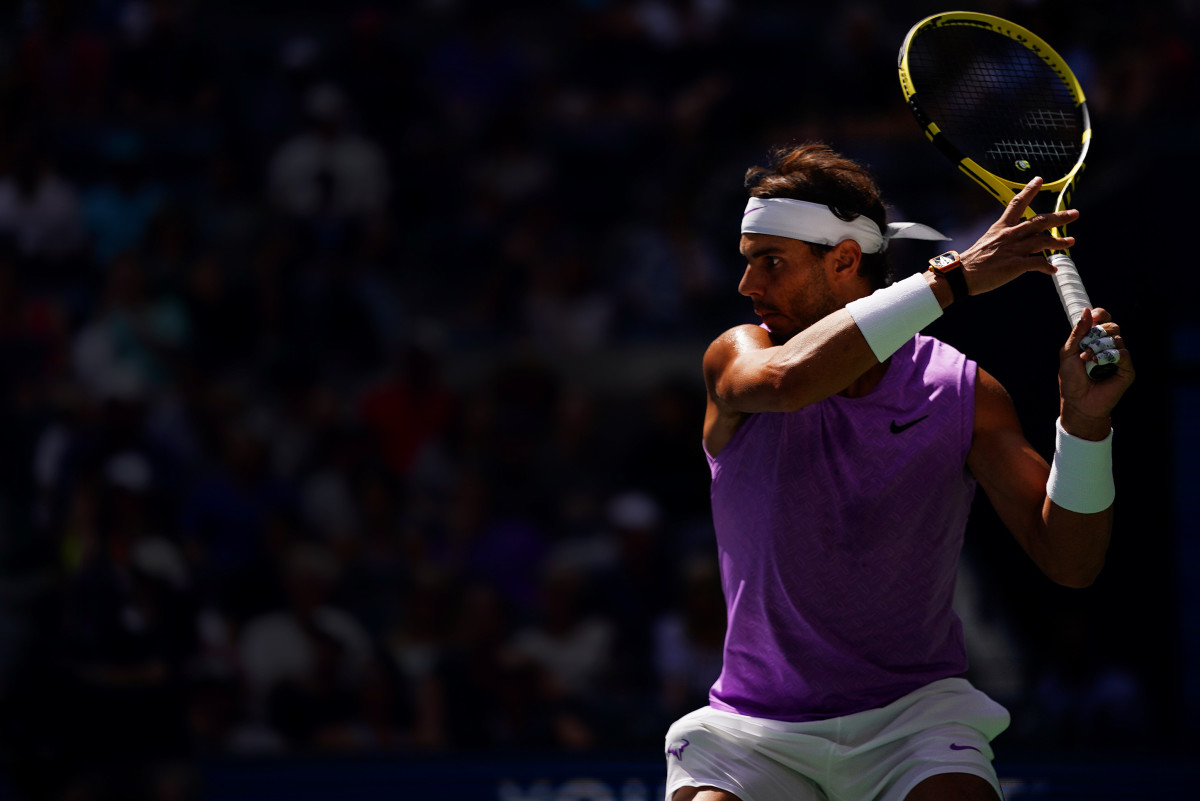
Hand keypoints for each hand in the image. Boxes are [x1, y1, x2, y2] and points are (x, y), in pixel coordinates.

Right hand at [958, 177, 1077, 295]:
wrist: (962, 275)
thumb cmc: (973, 261)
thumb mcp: (989, 243)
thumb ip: (1007, 240)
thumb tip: (1025, 243)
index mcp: (1001, 227)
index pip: (1017, 203)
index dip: (1029, 190)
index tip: (1039, 179)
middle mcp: (1009, 235)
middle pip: (1039, 222)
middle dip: (1059, 217)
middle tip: (1075, 213)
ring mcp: (1013, 250)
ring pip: (1043, 241)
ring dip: (1059, 241)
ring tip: (1070, 242)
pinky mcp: (1015, 265)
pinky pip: (1038, 263)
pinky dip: (1047, 267)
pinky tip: (1052, 270)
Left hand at [1059, 307, 1134, 439]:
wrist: (1078, 402)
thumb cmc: (1071, 380)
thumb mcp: (1068, 353)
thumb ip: (1078, 333)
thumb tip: (1088, 311)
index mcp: (1096, 341)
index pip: (1105, 320)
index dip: (1101, 314)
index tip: (1095, 316)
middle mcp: (1109, 347)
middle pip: (1112, 327)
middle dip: (1096, 334)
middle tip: (1084, 348)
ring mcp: (1119, 358)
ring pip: (1117, 339)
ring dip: (1098, 348)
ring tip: (1088, 360)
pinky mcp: (1127, 370)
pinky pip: (1123, 354)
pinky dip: (1108, 357)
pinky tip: (1098, 364)